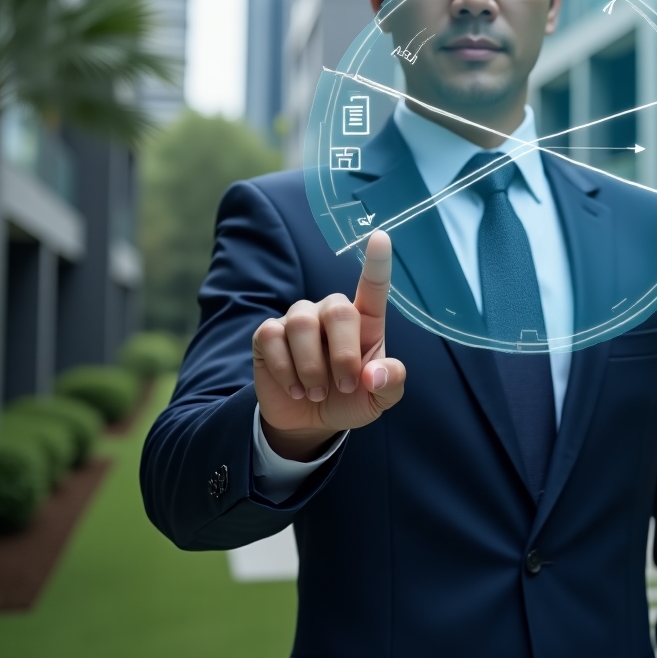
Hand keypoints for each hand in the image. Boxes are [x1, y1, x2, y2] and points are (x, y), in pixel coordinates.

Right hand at [252, 231, 404, 460]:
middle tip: (345, 385)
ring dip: (312, 368)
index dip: (376, 262)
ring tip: (317, 391)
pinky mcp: (267, 334)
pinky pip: (273, 339)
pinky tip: (295, 388)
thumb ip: (389, 383)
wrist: (310, 421)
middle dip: (343, 355)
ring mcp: (298, 319)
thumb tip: (374, 373)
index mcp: (364, 321)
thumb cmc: (350, 399)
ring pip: (302, 325)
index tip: (381, 236)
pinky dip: (287, 372)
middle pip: (338, 311)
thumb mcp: (379, 398)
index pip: (372, 286)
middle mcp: (331, 312)